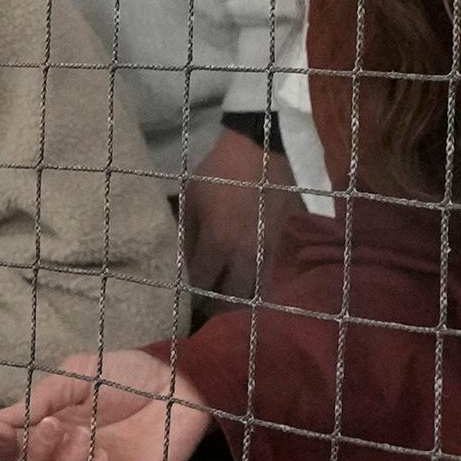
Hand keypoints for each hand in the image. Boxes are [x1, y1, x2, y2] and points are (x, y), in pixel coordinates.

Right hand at [0, 349, 213, 460]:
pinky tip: (103, 460)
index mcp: (45, 435)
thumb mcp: (78, 375)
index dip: (0, 450)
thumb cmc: (126, 377)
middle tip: (55, 428)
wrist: (178, 384)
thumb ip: (42, 397)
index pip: (8, 457)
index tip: (4, 430)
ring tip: (84, 440)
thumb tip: (1, 420)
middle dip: (31, 460)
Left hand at [182, 125, 288, 301]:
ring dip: (236, 304)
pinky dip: (255, 290)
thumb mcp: (192, 200)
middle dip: (213, 308)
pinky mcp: (279, 245)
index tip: (181, 302)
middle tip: (200, 311)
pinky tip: (244, 293)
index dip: (190, 296)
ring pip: (253, 294)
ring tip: (222, 308)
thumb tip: (181, 266)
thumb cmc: (219, 172)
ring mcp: (265, 252)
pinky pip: (267, 279)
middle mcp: (243, 255)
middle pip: (229, 298)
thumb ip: (186, 236)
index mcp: (218, 243)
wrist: (261, 149)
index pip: (202, 284)